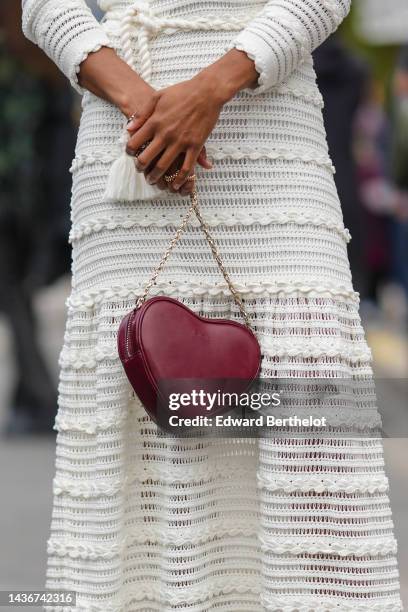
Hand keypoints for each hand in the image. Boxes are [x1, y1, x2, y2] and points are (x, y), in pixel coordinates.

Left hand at [125, 72, 225, 192]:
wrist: (206, 91)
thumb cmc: (182, 92)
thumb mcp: (157, 96)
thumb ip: (142, 114)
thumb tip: (129, 129)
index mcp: (155, 122)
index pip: (135, 142)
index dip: (129, 151)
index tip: (130, 154)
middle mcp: (165, 134)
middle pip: (146, 158)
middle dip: (140, 167)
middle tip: (140, 170)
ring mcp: (181, 142)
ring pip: (163, 166)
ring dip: (156, 177)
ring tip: (153, 181)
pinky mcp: (195, 146)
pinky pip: (186, 168)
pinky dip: (180, 179)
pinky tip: (175, 185)